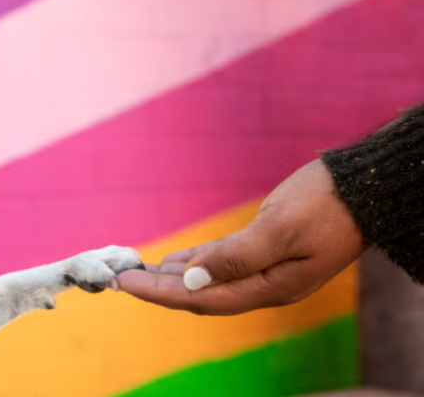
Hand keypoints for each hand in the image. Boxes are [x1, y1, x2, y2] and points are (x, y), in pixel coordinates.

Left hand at [117, 159, 365, 314]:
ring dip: (174, 278)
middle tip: (120, 277)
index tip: (124, 282)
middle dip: (159, 288)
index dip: (158, 293)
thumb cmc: (326, 203)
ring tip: (139, 271)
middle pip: (201, 295)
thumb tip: (189, 280)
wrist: (367, 188)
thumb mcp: (278, 228)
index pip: (199, 299)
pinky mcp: (271, 251)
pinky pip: (224, 265)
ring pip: (210, 281)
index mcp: (270, 287)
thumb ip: (234, 258)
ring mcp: (270, 270)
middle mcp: (267, 286)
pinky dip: (197, 263)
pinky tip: (176, 260)